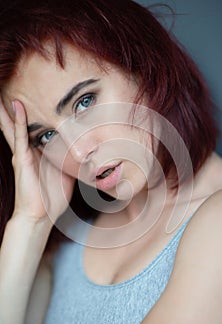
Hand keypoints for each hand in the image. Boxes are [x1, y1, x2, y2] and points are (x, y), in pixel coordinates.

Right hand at [0, 97, 74, 223]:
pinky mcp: (22, 159)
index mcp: (39, 153)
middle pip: (22, 123)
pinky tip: (16, 106)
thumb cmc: (53, 196)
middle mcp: (29, 150)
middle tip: (16, 86)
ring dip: (12, 108)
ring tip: (9, 90)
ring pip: (16, 126)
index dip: (37, 114)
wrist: (41, 215)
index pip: (37, 128)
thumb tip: (88, 150)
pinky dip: (18, 121)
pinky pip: (19, 136)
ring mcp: (24, 153)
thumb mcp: (66, 172)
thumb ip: (72, 159)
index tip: (42, 96)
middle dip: (18, 107)